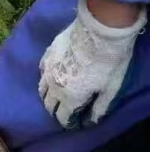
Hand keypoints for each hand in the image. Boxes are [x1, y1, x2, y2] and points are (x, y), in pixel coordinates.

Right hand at [39, 0, 144, 127]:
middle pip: (49, 105)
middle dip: (56, 110)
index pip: (62, 117)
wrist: (100, 28)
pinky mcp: (47, 55)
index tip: (74, 121)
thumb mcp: (110, 87)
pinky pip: (41, 71)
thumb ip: (100, 107)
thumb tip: (91, 120)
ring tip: (56, 95)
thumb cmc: (109, 61)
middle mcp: (54, 88)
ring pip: (41, 89)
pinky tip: (51, 75)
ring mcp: (48, 70)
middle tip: (65, 109)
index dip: (68, 122)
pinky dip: (45, 78)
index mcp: (70, 98)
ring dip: (48, 95)